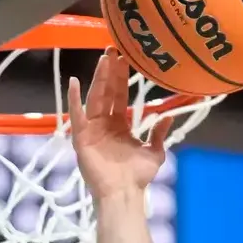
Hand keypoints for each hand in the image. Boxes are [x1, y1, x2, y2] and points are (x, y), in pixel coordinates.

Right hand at [66, 48, 169, 200]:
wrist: (124, 193)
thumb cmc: (138, 176)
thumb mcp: (154, 152)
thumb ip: (159, 133)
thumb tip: (169, 115)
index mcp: (119, 124)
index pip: (120, 95)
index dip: (122, 77)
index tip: (125, 58)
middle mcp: (104, 123)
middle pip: (107, 92)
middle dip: (110, 71)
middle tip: (113, 49)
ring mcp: (92, 129)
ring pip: (95, 98)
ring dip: (98, 78)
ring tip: (103, 59)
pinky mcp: (81, 137)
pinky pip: (76, 115)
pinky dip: (74, 99)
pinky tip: (74, 82)